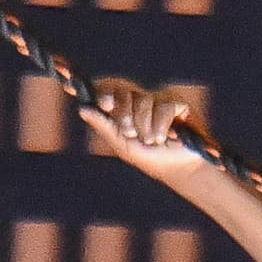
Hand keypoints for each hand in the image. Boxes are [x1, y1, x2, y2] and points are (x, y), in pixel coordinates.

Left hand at [81, 76, 199, 169]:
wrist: (179, 168)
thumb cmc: (149, 159)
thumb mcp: (123, 146)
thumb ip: (104, 126)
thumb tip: (82, 109)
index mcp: (122, 112)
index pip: (109, 93)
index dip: (104, 92)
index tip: (103, 104)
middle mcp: (138, 103)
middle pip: (125, 94)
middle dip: (126, 115)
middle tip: (131, 133)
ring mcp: (157, 102)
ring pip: (144, 99)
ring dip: (146, 124)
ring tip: (151, 141)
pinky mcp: (176, 105)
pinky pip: (164, 104)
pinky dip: (162, 123)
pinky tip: (166, 137)